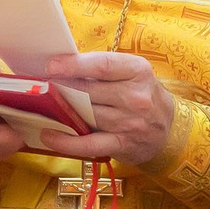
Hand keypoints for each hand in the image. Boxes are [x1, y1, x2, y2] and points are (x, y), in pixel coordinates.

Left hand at [32, 51, 176, 166]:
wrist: (170, 130)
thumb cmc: (143, 96)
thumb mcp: (132, 75)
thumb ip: (104, 70)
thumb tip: (63, 65)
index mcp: (137, 71)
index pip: (103, 65)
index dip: (74, 64)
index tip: (51, 65)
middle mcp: (136, 97)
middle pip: (90, 90)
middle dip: (62, 87)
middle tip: (39, 84)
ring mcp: (129, 122)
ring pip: (86, 114)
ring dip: (61, 110)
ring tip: (41, 104)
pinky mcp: (122, 144)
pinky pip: (89, 144)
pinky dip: (66, 141)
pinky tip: (49, 135)